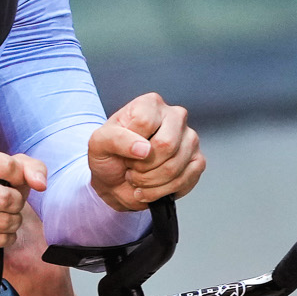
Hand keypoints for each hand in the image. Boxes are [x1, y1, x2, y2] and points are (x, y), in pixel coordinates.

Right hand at [0, 149, 47, 265]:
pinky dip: (4, 238)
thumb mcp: (12, 170)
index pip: (8, 166)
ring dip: (12, 223)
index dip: (20, 178)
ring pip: (3, 222)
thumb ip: (32, 168)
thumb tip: (40, 184)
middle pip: (6, 198)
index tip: (13, 183)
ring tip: (2, 218)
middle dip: (17, 204)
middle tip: (9, 205)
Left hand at [87, 92, 204, 210]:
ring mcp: (190, 139)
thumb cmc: (109, 157)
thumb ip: (115, 139)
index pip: (145, 122)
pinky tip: (153, 187)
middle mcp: (175, 117)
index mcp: (150, 104)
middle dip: (142, 167)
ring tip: (140, 178)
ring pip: (174, 166)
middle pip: (166, 144)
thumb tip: (144, 149)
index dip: (130, 145)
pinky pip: (185, 179)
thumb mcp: (98, 143)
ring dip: (150, 182)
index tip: (122, 151)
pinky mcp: (198, 161)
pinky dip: (163, 191)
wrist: (115, 182)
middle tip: (132, 168)